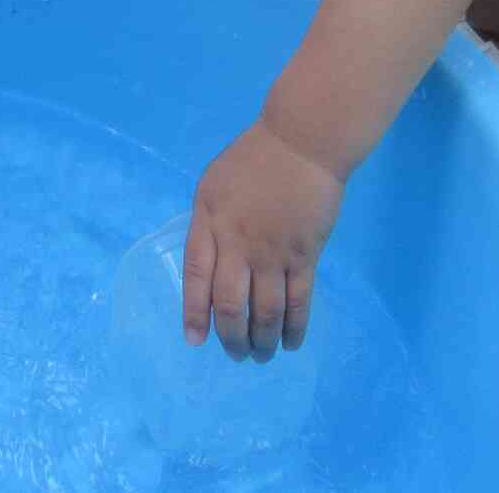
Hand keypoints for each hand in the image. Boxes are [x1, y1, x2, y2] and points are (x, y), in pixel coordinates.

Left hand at [183, 121, 345, 361]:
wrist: (301, 143)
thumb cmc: (252, 160)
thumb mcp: (212, 187)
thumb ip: (207, 225)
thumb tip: (206, 263)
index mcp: (209, 222)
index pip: (196, 277)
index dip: (194, 312)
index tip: (195, 340)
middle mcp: (238, 243)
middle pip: (230, 304)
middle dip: (231, 338)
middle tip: (235, 355)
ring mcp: (272, 252)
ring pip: (265, 311)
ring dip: (262, 341)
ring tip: (260, 355)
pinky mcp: (304, 256)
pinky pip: (298, 302)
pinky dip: (294, 328)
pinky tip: (291, 343)